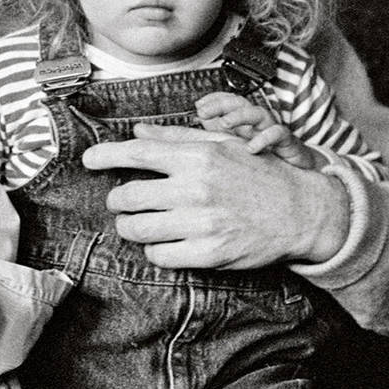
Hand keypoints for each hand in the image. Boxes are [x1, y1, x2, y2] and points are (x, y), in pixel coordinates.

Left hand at [81, 123, 349, 270]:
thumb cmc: (258, 173)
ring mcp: (201, 223)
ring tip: (139, 223)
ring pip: (136, 229)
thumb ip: (177, 139)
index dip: (104, 156)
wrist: (300, 211)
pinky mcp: (208, 253)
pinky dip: (155, 250)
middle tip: (124, 201)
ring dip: (130, 227)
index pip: (136, 153)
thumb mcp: (221, 145)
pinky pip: (159, 255)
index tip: (87, 160)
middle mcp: (195, 188)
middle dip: (118, 200)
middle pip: (127, 196)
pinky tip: (165, 242)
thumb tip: (138, 133)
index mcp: (197, 157)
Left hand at [194, 91, 322, 169]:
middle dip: (221, 104)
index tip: (199, 104)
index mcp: (246, 121)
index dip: (214, 99)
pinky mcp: (286, 140)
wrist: (298, 169)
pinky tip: (251, 148)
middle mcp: (258, 121)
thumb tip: (198, 118)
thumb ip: (219, 130)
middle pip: (239, 103)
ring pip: (257, 113)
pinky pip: (277, 133)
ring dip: (240, 116)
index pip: (229, 102)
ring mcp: (272, 128)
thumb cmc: (268, 155)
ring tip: (225, 123)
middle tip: (204, 111)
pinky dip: (264, 139)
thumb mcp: (240, 143)